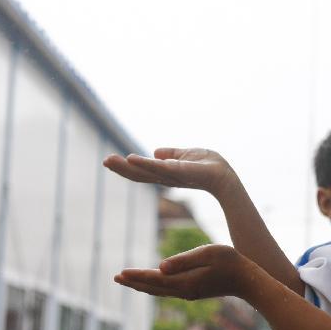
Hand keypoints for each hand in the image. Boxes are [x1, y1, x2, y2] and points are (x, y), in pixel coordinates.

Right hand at [103, 147, 236, 196]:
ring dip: (127, 167)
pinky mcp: (179, 172)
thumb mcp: (187, 155)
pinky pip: (159, 168)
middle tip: (104, 160)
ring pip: (145, 172)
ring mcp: (171, 176)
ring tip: (109, 160)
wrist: (225, 175)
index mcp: (166, 173)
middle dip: (121, 169)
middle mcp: (166, 177)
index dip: (127, 167)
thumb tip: (156, 152)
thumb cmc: (209, 166)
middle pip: (139, 174)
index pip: (142, 171)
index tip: (110, 160)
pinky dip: (145, 164)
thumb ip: (171, 155)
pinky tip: (131, 158)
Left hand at [115, 244, 252, 300]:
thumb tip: (159, 267)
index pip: (155, 279)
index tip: (120, 273)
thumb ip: (184, 260)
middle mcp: (184, 291)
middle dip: (134, 282)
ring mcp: (189, 293)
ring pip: (160, 291)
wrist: (248, 281)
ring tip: (129, 281)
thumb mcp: (208, 254)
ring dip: (143, 285)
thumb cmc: (231, 262)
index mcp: (185, 282)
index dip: (137, 275)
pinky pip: (168, 291)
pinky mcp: (195, 292)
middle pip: (153, 288)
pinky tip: (154, 283)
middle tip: (116, 277)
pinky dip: (155, 287)